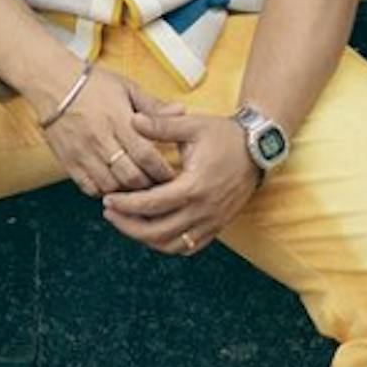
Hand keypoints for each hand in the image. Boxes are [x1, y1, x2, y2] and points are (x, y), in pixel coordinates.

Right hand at [41, 67, 186, 196]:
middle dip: (148, 185)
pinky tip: (113, 185)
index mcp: (119, 120)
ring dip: (127, 191)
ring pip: (111, 186)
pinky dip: (104, 191)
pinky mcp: (68, 161)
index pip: (146, 155)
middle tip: (159, 186)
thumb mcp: (127, 88)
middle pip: (130, 176)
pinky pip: (88, 187)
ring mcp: (83, 152)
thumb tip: (181, 111)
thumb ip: (154, 106)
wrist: (52, 82)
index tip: (171, 175)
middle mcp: (101, 139)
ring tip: (138, 188)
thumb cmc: (93, 84)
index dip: (161, 170)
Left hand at [101, 109, 259, 253]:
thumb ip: (161, 125)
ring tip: (127, 223)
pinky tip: (152, 232)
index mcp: (194, 186)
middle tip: (110, 214)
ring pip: (172, 244)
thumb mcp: (192, 125)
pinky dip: (168, 244)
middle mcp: (203, 209)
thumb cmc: (224, 135)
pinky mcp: (218, 226)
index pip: (151, 204)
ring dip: (146, 238)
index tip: (108, 199)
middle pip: (157, 232)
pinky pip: (189, 246)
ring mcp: (212, 221)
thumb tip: (133, 120)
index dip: (125, 204)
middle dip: (128, 225)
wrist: (258, 147)